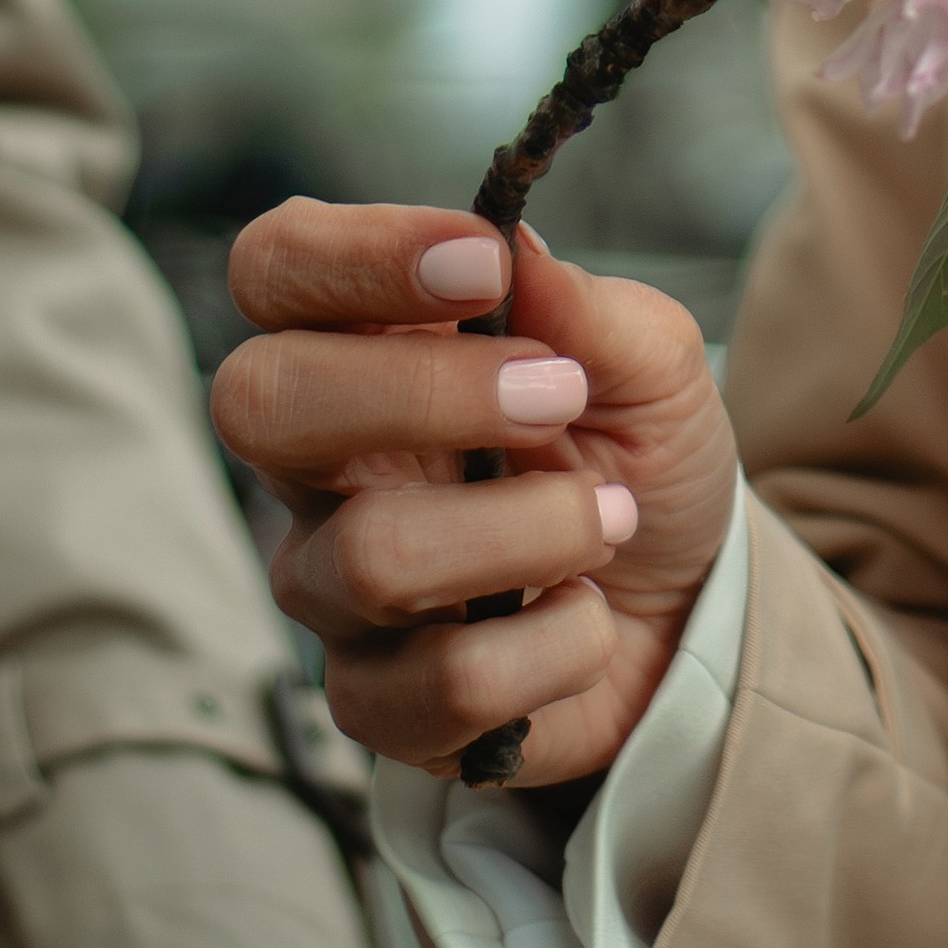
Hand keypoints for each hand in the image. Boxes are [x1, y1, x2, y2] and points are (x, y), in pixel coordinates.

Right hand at [216, 205, 735, 786]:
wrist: (684, 608)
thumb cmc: (633, 454)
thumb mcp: (649, 362)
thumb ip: (588, 306)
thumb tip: (517, 246)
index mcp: (364, 344)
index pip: (276, 268)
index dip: (356, 254)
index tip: (484, 266)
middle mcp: (318, 463)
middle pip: (263, 402)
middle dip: (426, 389)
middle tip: (559, 393)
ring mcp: (333, 587)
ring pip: (373, 556)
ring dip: (532, 528)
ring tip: (608, 516)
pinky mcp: (376, 701)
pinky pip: (448, 681)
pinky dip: (558, 640)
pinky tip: (584, 614)